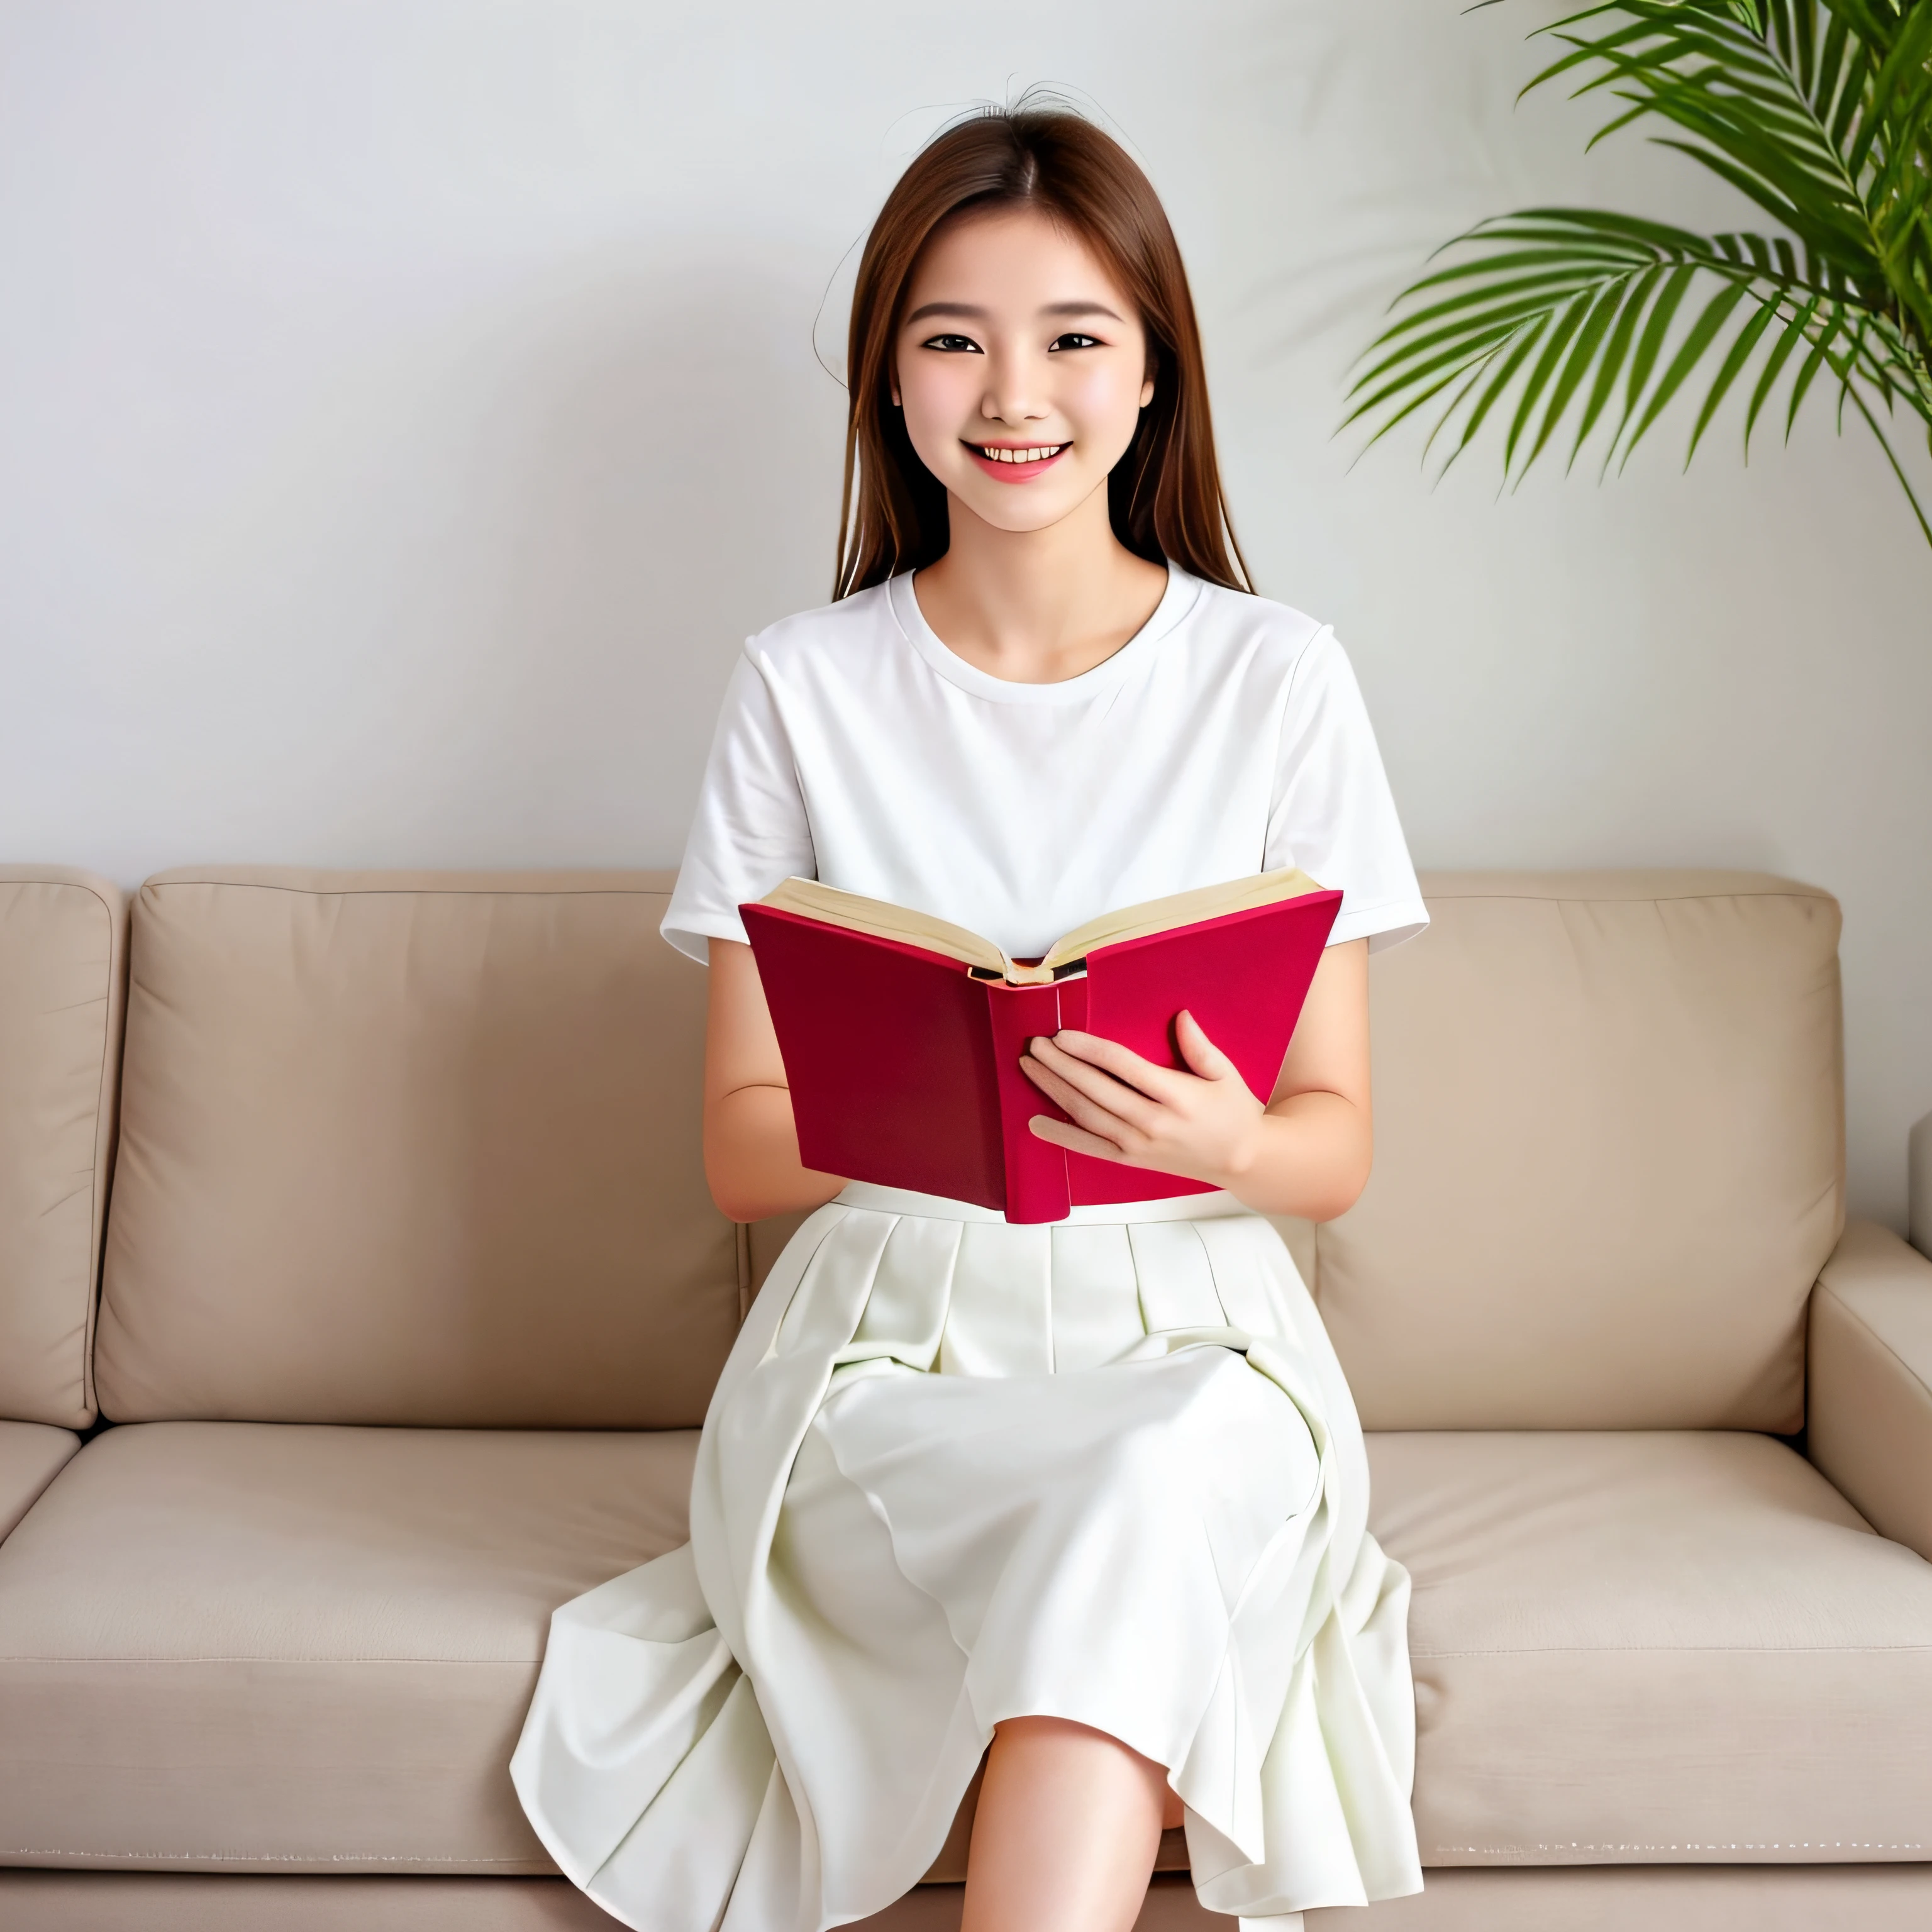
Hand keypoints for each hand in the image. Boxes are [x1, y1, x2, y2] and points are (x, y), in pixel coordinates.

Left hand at [1019, 1011, 1266, 1187]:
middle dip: (1062, 1066)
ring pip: (1087, 1116)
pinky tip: (1036, 1122)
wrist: (1241, 1161)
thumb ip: (1201, 1047)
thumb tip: (1181, 1016)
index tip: (1063, 1035)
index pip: (1124, 1068)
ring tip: (1031, 1067)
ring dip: (1055, 1091)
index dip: (1090, 1050)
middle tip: (1036, 1044)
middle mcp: (1154, 1123)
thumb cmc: (1233, 1112)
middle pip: (1097, 1090)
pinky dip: (1061, 1136)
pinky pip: (1090, 1148)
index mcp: (1178, 1096)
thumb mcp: (1226, 1074)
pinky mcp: (1131, 1160)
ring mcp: (1139, 1145)